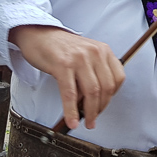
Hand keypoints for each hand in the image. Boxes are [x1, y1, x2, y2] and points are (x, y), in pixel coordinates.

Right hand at [9, 25, 124, 129]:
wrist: (38, 34)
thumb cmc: (61, 47)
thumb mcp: (85, 54)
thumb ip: (94, 72)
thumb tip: (96, 101)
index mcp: (103, 50)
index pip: (118, 78)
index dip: (112, 96)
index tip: (103, 106)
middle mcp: (94, 53)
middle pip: (106, 87)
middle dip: (101, 108)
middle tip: (93, 119)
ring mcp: (79, 58)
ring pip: (92, 92)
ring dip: (90, 112)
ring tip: (86, 123)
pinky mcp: (63, 65)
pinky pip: (71, 94)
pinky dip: (71, 111)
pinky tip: (71, 120)